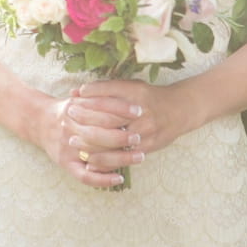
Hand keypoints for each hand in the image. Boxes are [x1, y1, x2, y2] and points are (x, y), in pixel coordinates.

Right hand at [33, 92, 143, 188]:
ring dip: (120, 158)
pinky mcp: (66, 164)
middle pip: (100, 133)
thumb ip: (99, 95)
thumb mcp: (79, 97)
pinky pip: (85, 177)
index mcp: (74, 108)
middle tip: (139, 136)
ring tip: (139, 156)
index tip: (139, 111)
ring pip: (96, 156)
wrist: (38, 121)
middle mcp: (70, 128)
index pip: (101, 108)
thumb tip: (129, 96)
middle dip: (122, 136)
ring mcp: (68, 148)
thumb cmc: (66, 109)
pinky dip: (103, 179)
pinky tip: (119, 177)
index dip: (121, 109)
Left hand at [74, 78, 194, 161]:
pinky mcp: (147, 147)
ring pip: (113, 139)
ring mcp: (145, 131)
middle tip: (67, 116)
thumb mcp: (131, 86)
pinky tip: (89, 159)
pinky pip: (122, 156)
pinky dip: (104, 160)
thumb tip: (76, 91)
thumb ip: (105, 89)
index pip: (111, 90)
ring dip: (90, 141)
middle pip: (109, 115)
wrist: (179, 111)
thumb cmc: (149, 97)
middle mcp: (141, 112)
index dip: (91, 93)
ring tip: (73, 140)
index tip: (73, 95)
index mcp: (137, 93)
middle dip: (85, 117)